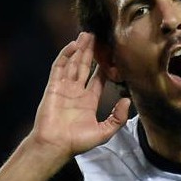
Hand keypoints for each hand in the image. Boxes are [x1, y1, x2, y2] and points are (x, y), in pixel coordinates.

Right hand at [30, 32, 130, 158]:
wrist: (55, 145)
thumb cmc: (77, 142)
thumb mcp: (104, 132)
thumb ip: (117, 117)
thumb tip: (127, 101)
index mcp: (88, 102)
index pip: (98, 79)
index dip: (104, 67)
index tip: (112, 55)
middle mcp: (76, 93)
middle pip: (85, 67)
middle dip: (91, 52)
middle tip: (97, 37)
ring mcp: (64, 88)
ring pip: (73, 63)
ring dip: (80, 49)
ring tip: (87, 34)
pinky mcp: (53, 86)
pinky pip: (59, 67)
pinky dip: (66, 55)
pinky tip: (74, 45)